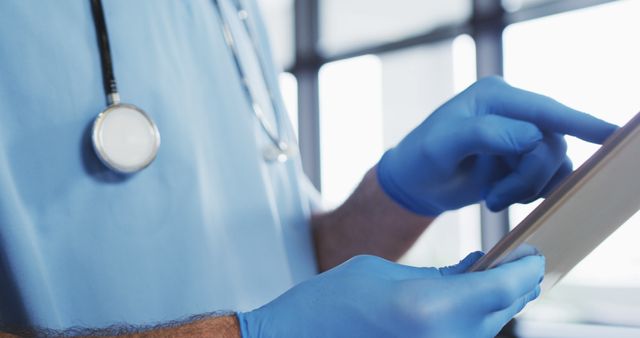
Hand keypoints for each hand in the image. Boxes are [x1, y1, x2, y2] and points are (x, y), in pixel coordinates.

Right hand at [237, 252, 543, 337]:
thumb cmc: (330, 303)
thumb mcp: (385, 272)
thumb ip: (439, 274)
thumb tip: (477, 268)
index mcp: (431, 309)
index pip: (505, 288)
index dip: (526, 269)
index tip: (533, 253)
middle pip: (503, 310)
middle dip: (515, 284)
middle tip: (517, 260)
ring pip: (489, 328)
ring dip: (496, 303)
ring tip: (491, 276)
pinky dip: (476, 319)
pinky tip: (466, 300)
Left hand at [377, 76, 618, 214]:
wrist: (416, 183)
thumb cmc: (422, 159)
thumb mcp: (442, 145)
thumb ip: (485, 134)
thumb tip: (532, 136)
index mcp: (494, 96)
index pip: (544, 110)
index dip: (579, 123)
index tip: (611, 135)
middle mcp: (513, 111)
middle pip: (551, 144)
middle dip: (528, 178)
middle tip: (495, 198)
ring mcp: (520, 134)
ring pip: (553, 164)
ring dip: (527, 188)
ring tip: (493, 197)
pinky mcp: (523, 157)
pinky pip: (548, 177)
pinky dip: (530, 193)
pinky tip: (501, 195)